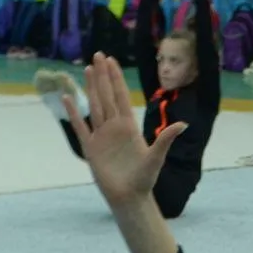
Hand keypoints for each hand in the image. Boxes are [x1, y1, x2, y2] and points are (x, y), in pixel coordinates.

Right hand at [66, 51, 186, 206]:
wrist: (129, 197)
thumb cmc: (144, 179)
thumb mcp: (156, 157)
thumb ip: (166, 139)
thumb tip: (183, 124)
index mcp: (128, 127)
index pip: (120, 97)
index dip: (116, 78)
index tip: (112, 61)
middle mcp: (114, 128)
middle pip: (106, 96)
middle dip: (103, 76)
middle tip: (98, 54)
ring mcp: (101, 137)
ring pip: (94, 106)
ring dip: (91, 88)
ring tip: (88, 70)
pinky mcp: (90, 148)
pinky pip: (81, 127)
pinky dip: (75, 113)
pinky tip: (69, 98)